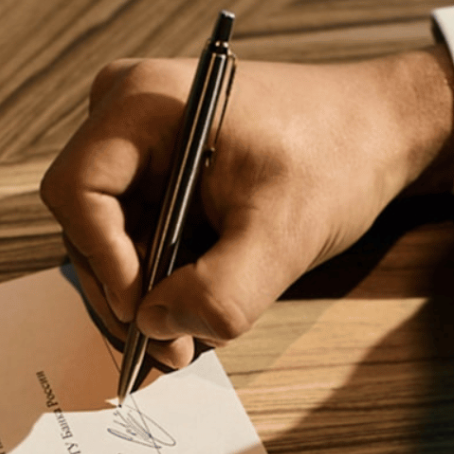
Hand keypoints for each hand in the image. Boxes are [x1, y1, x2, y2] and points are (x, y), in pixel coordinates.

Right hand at [41, 47, 453, 367]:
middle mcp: (128, 118)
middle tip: (170, 348)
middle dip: (126, 294)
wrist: (375, 133)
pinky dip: (158, 282)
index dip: (103, 262)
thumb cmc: (336, 160)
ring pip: (108, 241)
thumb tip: (156, 329)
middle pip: (86, 225)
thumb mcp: (284, 234)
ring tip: (185, 337)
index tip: (143, 312)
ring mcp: (138, 147)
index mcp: (146, 105)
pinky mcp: (155, 174)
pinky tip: (190, 310)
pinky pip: (134, 238)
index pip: (78, 193)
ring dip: (144, 296)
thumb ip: (221, 292)